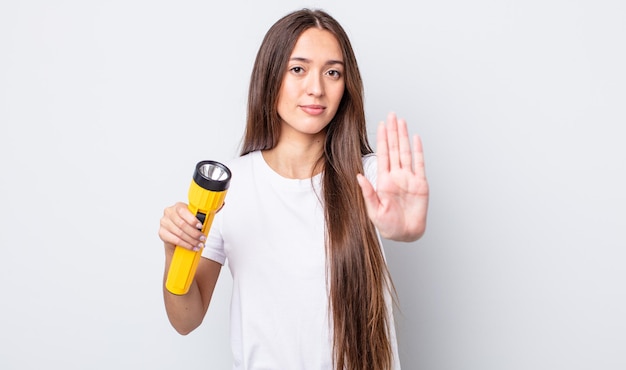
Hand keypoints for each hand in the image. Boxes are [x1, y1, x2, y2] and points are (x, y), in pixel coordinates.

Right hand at [158, 202, 205, 252]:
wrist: (176, 232)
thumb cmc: (186, 222)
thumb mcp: (193, 217)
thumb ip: (200, 215)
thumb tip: (212, 215)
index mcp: (178, 206)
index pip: (183, 211)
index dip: (192, 220)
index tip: (201, 226)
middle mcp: (169, 213)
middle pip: (182, 224)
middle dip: (194, 233)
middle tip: (203, 238)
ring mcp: (164, 223)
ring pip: (180, 233)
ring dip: (191, 240)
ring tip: (199, 244)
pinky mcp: (162, 233)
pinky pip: (175, 240)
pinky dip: (186, 245)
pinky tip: (192, 247)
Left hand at [357, 112, 428, 241]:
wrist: (405, 234)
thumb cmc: (388, 226)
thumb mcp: (374, 211)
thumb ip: (368, 193)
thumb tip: (358, 177)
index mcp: (384, 181)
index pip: (383, 155)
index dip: (383, 139)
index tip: (381, 125)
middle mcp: (396, 176)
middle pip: (395, 149)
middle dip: (393, 132)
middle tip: (392, 115)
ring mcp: (409, 178)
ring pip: (406, 152)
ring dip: (404, 137)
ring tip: (402, 122)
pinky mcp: (420, 184)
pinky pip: (420, 164)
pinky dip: (418, 151)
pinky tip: (416, 139)